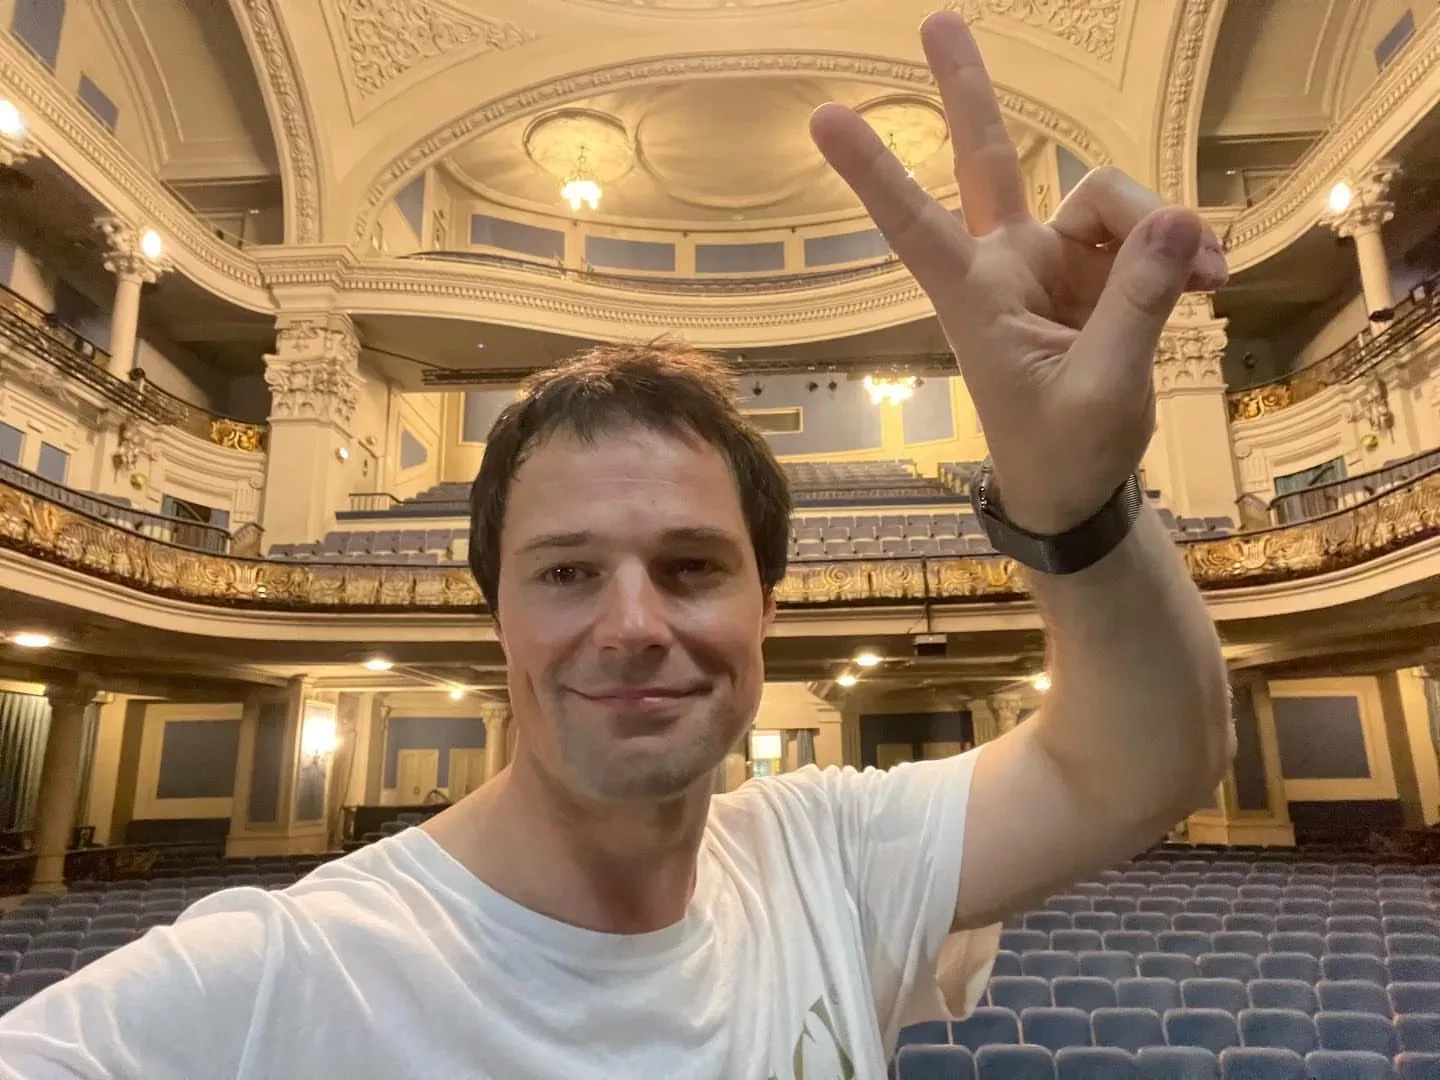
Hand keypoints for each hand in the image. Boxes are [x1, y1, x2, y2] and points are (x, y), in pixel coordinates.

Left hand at [810, 11, 1227, 534]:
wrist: (1079, 489)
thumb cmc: (1064, 451)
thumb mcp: (1104, 389)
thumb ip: (1140, 304)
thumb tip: (1177, 219)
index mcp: (977, 298)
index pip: (916, 225)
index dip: (875, 172)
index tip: (824, 118)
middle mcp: (1008, 266)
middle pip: (987, 161)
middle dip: (966, 92)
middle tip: (936, 21)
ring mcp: (1053, 263)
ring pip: (1107, 199)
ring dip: (1162, 228)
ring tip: (1207, 278)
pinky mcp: (1096, 272)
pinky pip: (1145, 230)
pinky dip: (1180, 248)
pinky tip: (1209, 277)